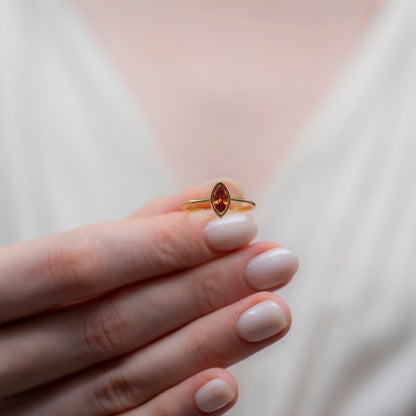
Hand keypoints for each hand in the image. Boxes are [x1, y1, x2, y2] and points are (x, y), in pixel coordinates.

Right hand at [0, 179, 297, 415]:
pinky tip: (226, 383)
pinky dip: (173, 410)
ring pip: (122, 381)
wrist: (1, 356)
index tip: (238, 226)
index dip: (163, 245)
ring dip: (208, 345)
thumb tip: (216, 192)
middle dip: (202, 290)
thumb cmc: (32, 294)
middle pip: (112, 324)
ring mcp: (20, 414)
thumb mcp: (66, 258)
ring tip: (273, 311)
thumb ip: (138, 231)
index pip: (81, 265)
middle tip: (276, 263)